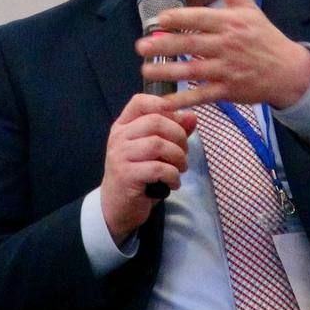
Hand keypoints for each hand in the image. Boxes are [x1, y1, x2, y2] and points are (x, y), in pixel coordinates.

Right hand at [100, 94, 196, 243]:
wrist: (117, 207)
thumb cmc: (139, 175)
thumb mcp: (155, 151)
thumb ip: (173, 132)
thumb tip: (192, 116)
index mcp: (124, 126)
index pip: (140, 101)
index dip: (163, 105)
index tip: (178, 122)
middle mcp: (119, 137)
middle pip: (155, 122)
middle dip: (179, 136)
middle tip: (184, 153)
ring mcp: (120, 155)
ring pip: (158, 144)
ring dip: (178, 157)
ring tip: (180, 169)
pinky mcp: (126, 175)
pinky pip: (158, 168)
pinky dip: (173, 175)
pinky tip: (173, 183)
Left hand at [136, 0, 309, 109]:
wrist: (288, 70)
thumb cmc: (263, 36)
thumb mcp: (247, 6)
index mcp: (230, 23)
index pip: (201, 19)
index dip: (180, 19)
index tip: (159, 20)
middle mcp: (227, 45)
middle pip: (192, 46)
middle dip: (165, 46)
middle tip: (141, 47)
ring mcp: (228, 70)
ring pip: (193, 71)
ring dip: (167, 73)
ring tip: (145, 70)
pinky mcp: (228, 91)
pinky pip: (201, 96)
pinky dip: (182, 100)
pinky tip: (163, 101)